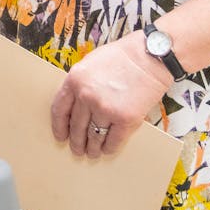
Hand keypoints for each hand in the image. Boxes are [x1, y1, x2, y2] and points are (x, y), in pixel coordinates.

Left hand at [49, 32, 172, 158]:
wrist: (150, 56)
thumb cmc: (122, 57)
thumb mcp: (90, 63)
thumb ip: (80, 84)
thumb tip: (75, 106)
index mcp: (75, 80)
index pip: (59, 110)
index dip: (59, 126)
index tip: (61, 136)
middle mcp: (87, 96)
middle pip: (76, 127)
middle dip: (76, 141)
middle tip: (77, 149)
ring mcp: (106, 109)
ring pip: (93, 137)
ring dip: (92, 148)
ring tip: (92, 152)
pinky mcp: (125, 119)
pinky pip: (113, 141)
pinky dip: (109, 148)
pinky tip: (107, 149)